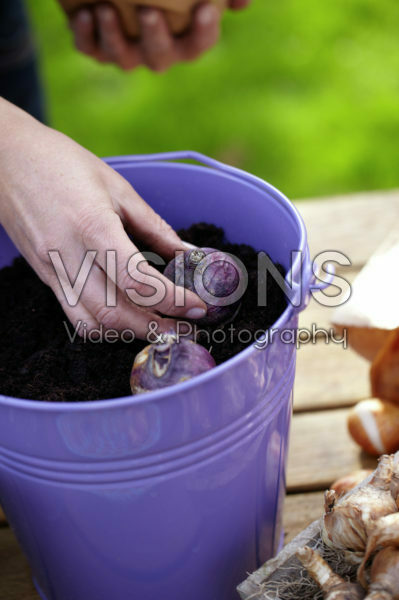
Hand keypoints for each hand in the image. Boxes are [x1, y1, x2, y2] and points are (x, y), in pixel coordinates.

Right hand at [0, 99, 206, 338]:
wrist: (8, 160)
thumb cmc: (65, 165)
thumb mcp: (118, 189)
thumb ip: (155, 228)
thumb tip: (189, 255)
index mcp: (92, 226)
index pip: (137, 281)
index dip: (173, 300)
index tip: (198, 306)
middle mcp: (69, 256)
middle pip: (116, 313)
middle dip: (159, 327)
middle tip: (189, 327)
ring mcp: (53, 270)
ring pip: (94, 323)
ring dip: (132, 333)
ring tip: (163, 326)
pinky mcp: (45, 278)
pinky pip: (76, 317)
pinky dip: (107, 327)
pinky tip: (128, 318)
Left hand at [68, 1, 250, 71]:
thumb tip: (242, 2)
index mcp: (183, 40)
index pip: (199, 44)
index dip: (204, 32)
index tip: (205, 9)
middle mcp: (156, 52)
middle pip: (160, 58)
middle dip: (155, 39)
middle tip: (149, 12)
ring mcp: (126, 52)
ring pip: (122, 59)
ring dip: (113, 38)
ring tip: (106, 10)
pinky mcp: (96, 45)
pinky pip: (90, 49)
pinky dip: (85, 36)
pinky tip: (84, 14)